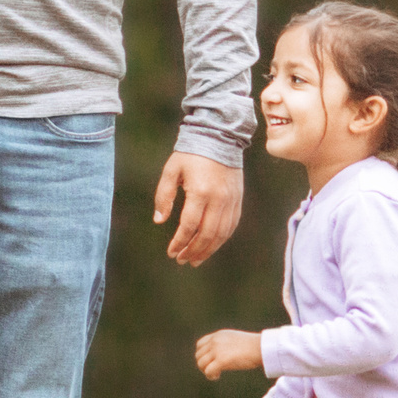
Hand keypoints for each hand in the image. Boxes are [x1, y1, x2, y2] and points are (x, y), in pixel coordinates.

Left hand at [154, 150, 243, 265]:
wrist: (219, 137)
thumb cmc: (190, 153)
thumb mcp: (171, 171)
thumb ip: (163, 196)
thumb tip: (159, 220)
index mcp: (200, 192)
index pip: (190, 226)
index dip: (180, 242)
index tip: (171, 252)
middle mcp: (219, 199)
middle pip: (207, 234)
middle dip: (193, 251)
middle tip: (181, 260)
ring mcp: (231, 201)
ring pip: (221, 234)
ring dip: (208, 250)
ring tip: (195, 259)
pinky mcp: (238, 200)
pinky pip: (232, 226)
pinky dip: (221, 239)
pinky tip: (211, 246)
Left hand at [195, 329, 264, 379]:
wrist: (262, 348)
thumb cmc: (253, 346)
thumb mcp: (235, 340)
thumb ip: (225, 344)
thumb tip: (222, 355)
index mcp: (218, 335)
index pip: (200, 345)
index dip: (202, 355)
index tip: (210, 362)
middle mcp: (215, 341)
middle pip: (198, 355)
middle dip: (203, 365)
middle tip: (213, 370)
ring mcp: (217, 350)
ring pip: (201, 364)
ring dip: (206, 371)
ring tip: (215, 374)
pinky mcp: (221, 360)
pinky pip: (208, 371)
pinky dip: (210, 376)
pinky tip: (216, 377)